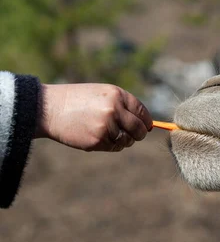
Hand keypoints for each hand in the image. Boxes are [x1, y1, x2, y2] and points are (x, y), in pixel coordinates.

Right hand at [35, 83, 152, 151]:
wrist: (50, 109)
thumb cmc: (79, 100)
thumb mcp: (103, 94)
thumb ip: (124, 105)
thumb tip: (147, 124)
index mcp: (117, 95)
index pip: (142, 112)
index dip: (146, 122)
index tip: (146, 126)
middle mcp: (114, 110)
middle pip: (139, 129)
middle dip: (139, 134)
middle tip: (135, 135)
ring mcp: (106, 126)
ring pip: (127, 140)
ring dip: (123, 140)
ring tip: (110, 133)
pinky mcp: (97, 140)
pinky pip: (114, 147)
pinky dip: (111, 145)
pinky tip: (99, 137)